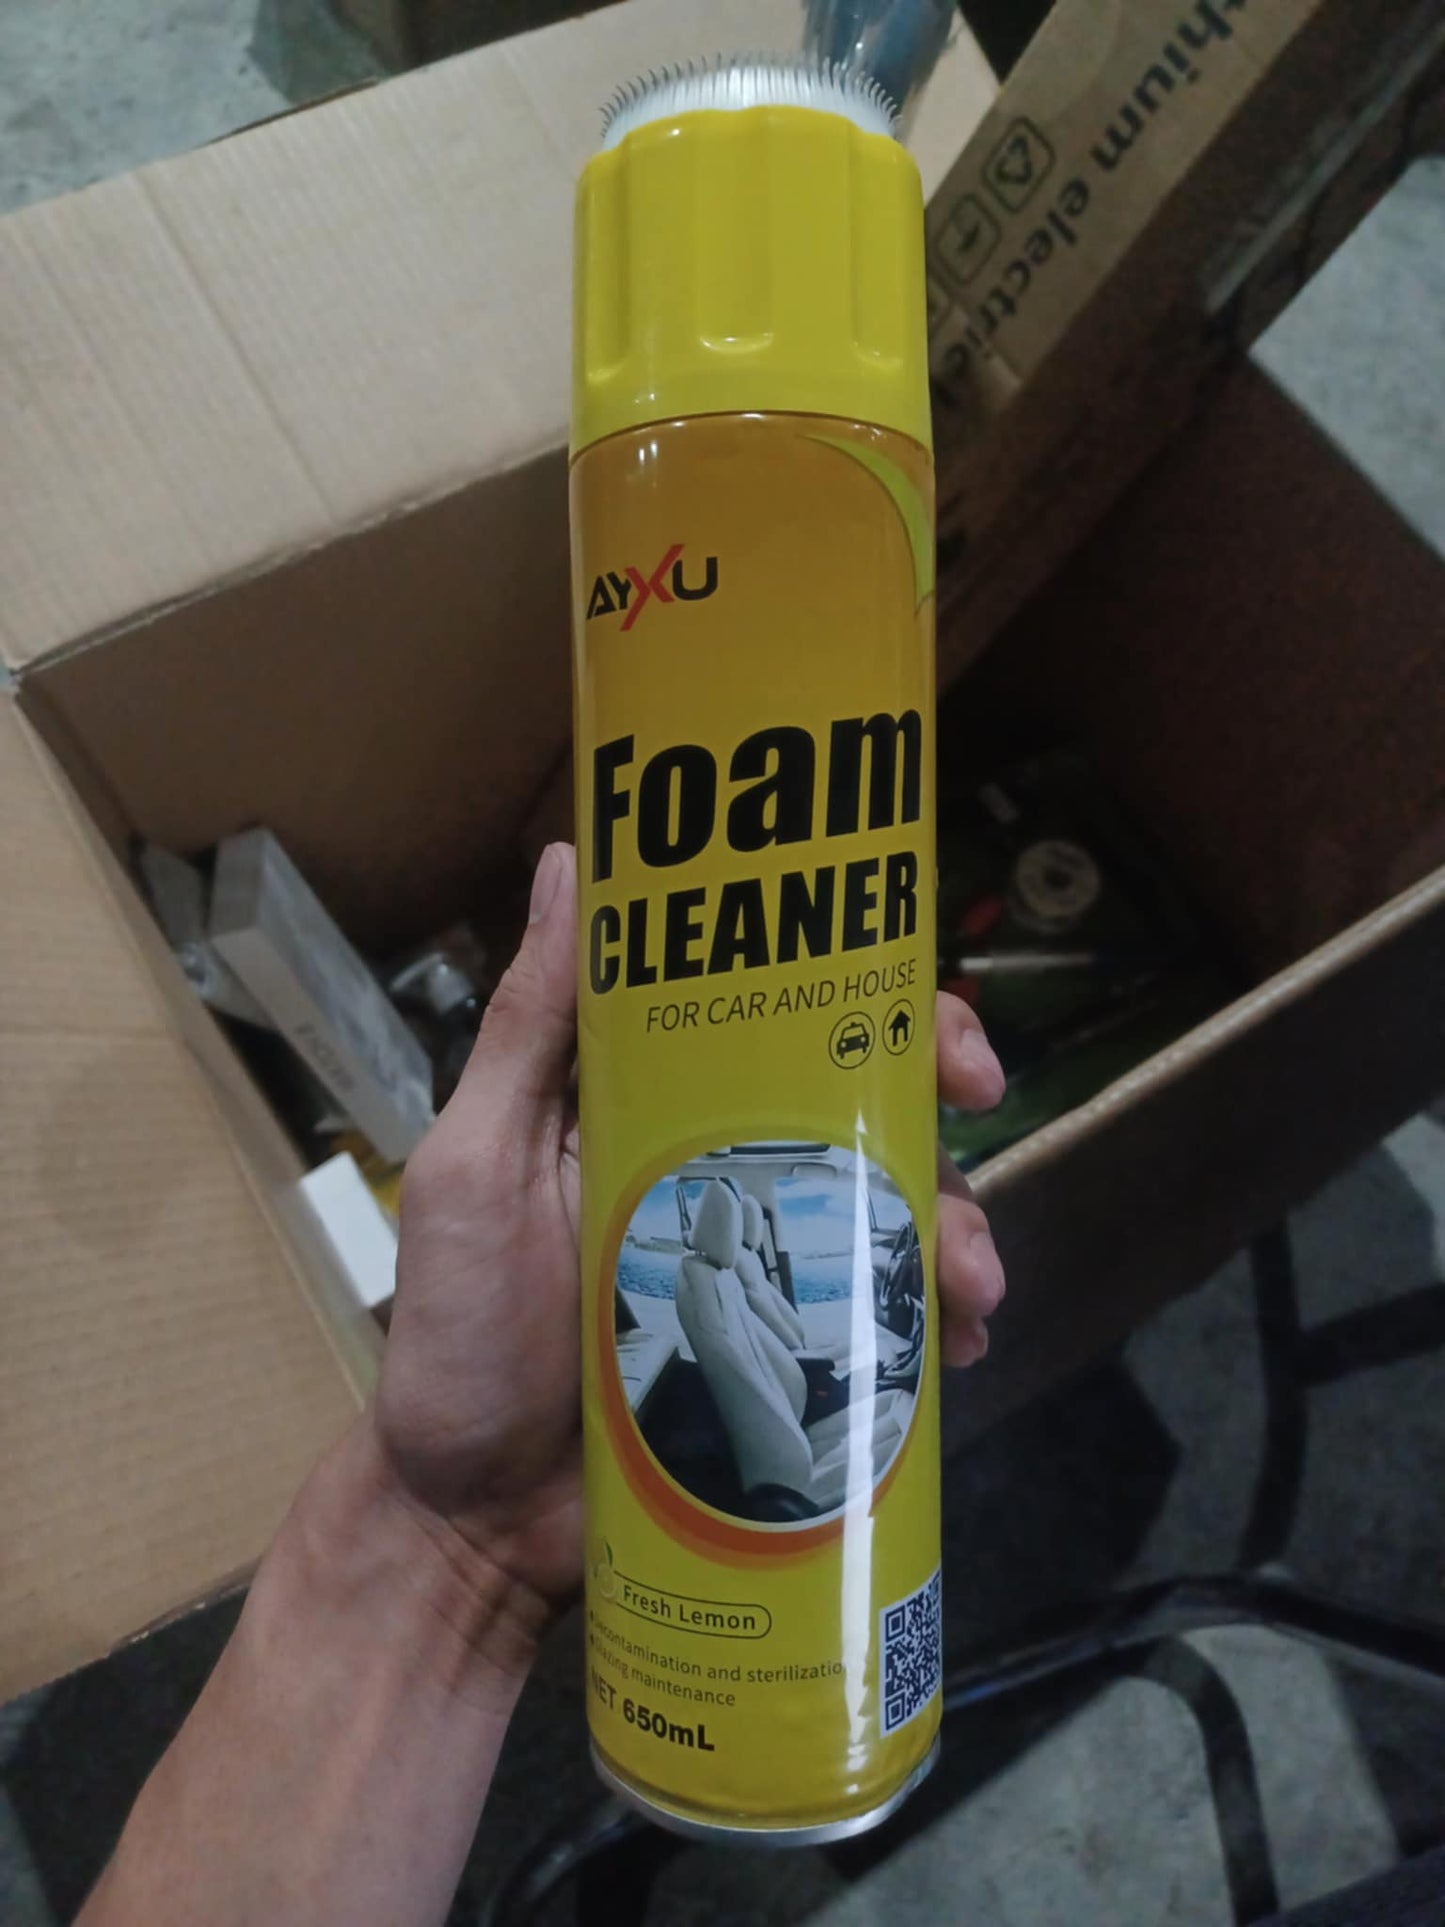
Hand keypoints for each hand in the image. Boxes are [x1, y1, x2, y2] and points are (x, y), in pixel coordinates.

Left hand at [374, 842, 1007, 1626]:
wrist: (473, 1525)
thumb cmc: (462, 1335)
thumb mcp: (475, 1167)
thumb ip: (527, 1029)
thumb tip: (569, 859)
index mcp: (652, 1109)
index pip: (767, 1014)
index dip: (853, 989)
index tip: (910, 1003)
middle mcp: (721, 1172)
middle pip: (854, 1105)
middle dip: (932, 1097)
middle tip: (977, 1114)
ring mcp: (765, 1272)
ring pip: (889, 1212)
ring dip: (953, 1225)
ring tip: (968, 1284)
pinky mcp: (792, 1361)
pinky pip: (885, 1321)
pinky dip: (934, 1325)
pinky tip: (956, 1351)